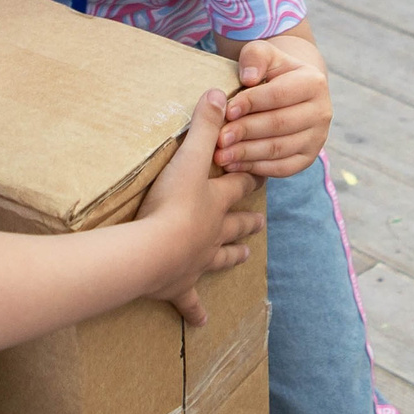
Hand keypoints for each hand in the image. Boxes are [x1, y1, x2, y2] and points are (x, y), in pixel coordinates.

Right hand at [136, 90, 265, 324]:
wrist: (151, 250)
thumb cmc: (170, 203)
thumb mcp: (188, 157)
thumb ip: (202, 124)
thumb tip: (219, 91)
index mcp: (216, 202)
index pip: (239, 185)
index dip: (250, 177)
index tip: (262, 173)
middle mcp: (213, 233)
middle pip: (236, 225)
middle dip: (248, 222)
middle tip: (260, 223)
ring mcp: (198, 262)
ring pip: (220, 259)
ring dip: (232, 257)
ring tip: (244, 258)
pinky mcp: (179, 287)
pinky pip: (189, 302)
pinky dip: (195, 311)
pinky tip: (200, 322)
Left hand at [221, 31, 330, 176]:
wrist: (290, 92)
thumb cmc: (270, 71)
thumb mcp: (263, 55)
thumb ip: (255, 57)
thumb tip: (249, 78)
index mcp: (314, 83)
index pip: (279, 95)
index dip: (251, 103)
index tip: (226, 110)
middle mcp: (322, 112)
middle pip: (279, 124)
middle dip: (246, 131)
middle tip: (218, 138)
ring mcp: (317, 138)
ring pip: (280, 149)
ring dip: (247, 154)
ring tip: (221, 155)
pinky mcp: (308, 158)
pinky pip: (283, 168)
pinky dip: (257, 169)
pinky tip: (234, 166)